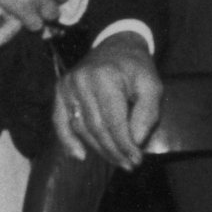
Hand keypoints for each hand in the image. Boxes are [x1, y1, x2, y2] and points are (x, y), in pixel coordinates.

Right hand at [52, 33, 161, 169]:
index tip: (137, 160)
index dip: (125, 144)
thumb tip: (135, 141)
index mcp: (106, 78)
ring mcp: (67, 86)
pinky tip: (79, 155)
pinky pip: (60, 121)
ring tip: (116, 161)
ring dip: (98, 149)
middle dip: (114, 150)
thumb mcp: (152, 86)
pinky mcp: (59, 90)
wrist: (116, 46)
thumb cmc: (136, 68)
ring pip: (80, 128)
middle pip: (96, 127)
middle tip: (128, 165)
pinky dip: (67, 140)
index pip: (114, 121)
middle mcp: (81, 81)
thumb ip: (147, 113)